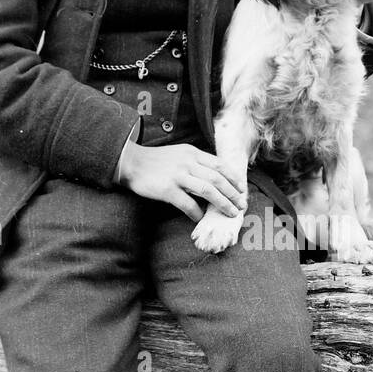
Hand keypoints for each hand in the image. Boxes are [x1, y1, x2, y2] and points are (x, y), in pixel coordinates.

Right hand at [116, 140, 246, 221]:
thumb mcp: (179, 154)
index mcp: (192, 153)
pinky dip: (197, 213)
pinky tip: (201, 218)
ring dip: (223, 203)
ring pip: (208, 191)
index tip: (242, 189)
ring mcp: (178, 176)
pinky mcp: (167, 189)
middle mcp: (188, 162)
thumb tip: (215, 178)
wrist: (130, 162)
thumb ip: (196, 162)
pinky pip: (187, 204)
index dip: (234, 178)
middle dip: (233, 193)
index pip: (220, 165)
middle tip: (242, 205)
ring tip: (231, 213)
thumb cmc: (156, 161)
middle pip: (218, 179)